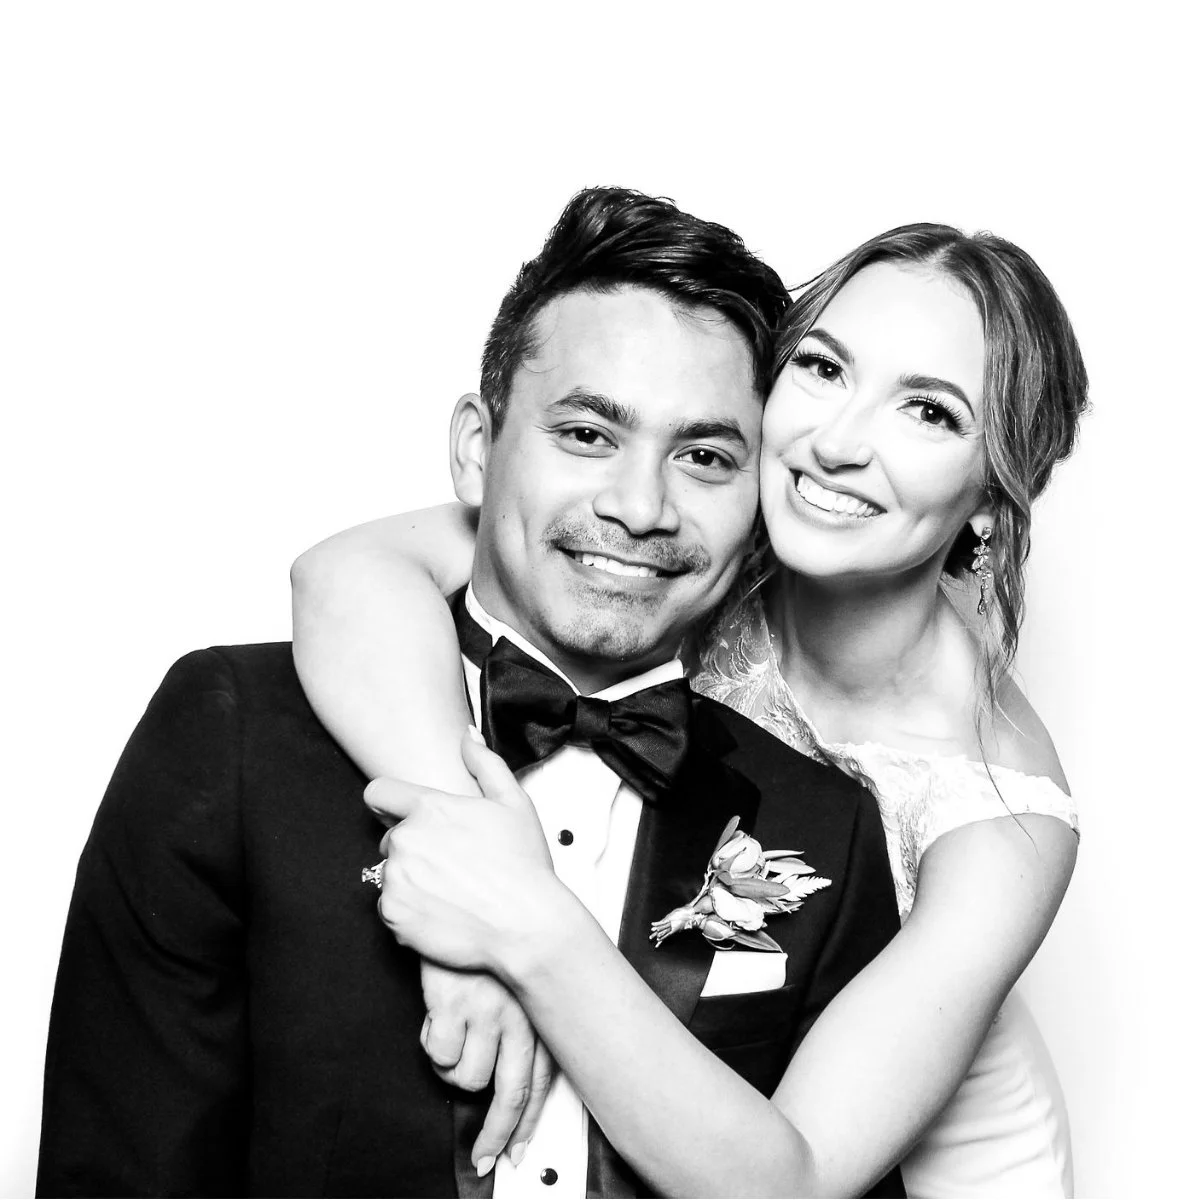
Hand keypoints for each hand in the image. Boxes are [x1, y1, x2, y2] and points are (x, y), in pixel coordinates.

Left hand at [367, 728, 564, 974]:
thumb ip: (485, 764)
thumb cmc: (523, 866)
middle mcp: (405, 840)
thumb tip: (467, 737)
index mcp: (429, 808)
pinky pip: (390, 908)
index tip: (399, 815)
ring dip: (412, 881)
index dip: (389, 803)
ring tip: (451, 892)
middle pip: (389, 838)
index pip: (378, 792)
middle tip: (451, 865)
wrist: (526, 927)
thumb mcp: (514, 803)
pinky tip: (444, 912)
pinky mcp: (392, 914)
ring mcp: (395, 878)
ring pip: (390, 874)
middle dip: (413, 848)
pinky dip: (410, 912)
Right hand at [420, 961, 554, 1171]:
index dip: (527, 1124)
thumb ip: (522, 1021)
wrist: (462, 898)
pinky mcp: (453, 1002)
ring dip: (454, 1071)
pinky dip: (434, 1047)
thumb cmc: (487, 943)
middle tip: (484, 1157)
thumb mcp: (516, 981)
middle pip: (511, 1093)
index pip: (540, 1081)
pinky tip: (437, 1021)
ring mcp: (486, 1009)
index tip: (517, 1151)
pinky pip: (440, 1054)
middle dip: (497, 1135)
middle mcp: (517, 1013)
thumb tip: (511, 1081)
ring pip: (469, 1078)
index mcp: (536, 1011)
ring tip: (451, 1040)